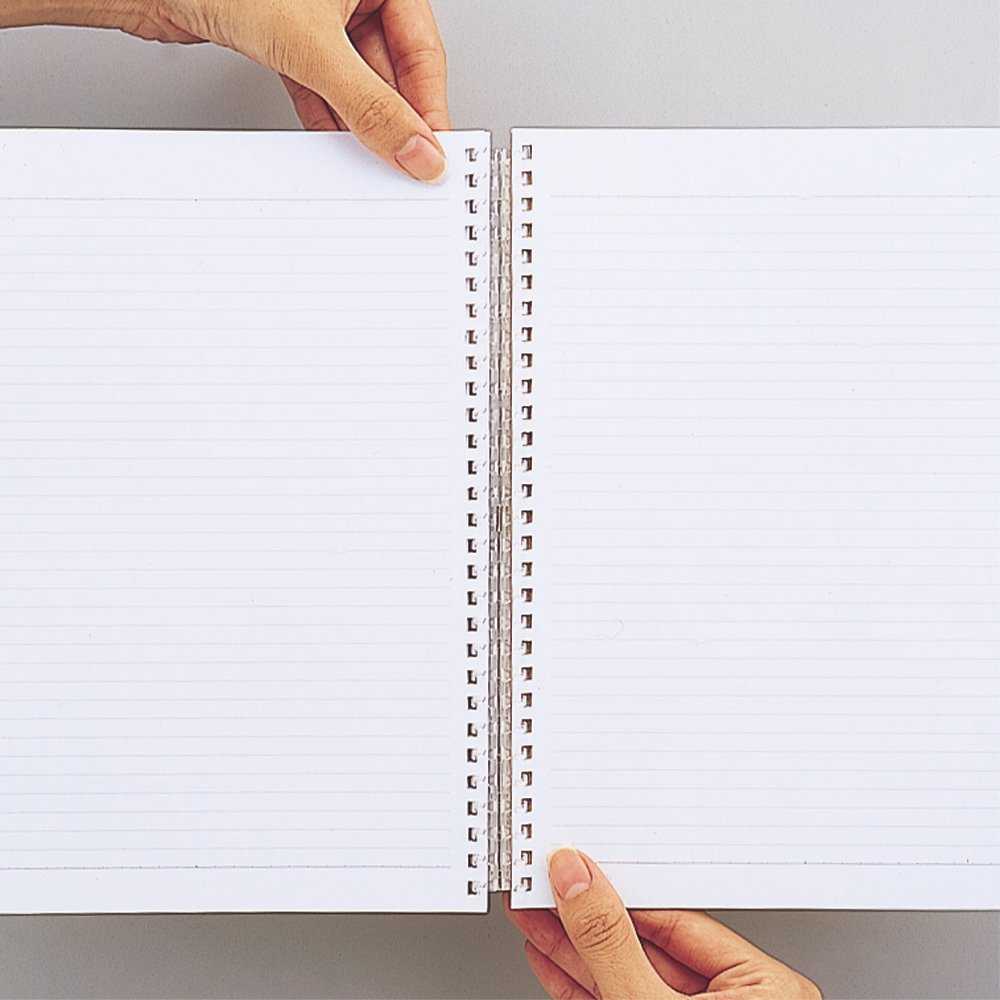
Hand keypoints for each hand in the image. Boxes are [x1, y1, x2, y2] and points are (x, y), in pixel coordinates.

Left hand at [1, 0, 449, 180]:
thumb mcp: (312, 47)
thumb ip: (370, 105)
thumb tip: (415, 147)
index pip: (423, 50)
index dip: (429, 105)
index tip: (434, 151)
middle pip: (390, 67)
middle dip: (393, 118)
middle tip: (403, 162)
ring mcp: (318, 12)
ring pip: (354, 77)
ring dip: (358, 120)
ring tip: (367, 157)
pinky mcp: (287, 33)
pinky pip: (321, 80)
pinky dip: (325, 111)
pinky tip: (331, 139)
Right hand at [506, 848, 821, 999]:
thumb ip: (612, 946)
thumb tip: (578, 881)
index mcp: (767, 989)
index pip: (675, 919)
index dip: (614, 892)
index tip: (571, 869)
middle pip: (646, 944)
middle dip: (584, 916)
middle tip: (542, 884)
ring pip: (627, 973)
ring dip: (574, 948)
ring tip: (534, 914)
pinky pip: (621, 998)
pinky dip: (583, 982)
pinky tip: (552, 958)